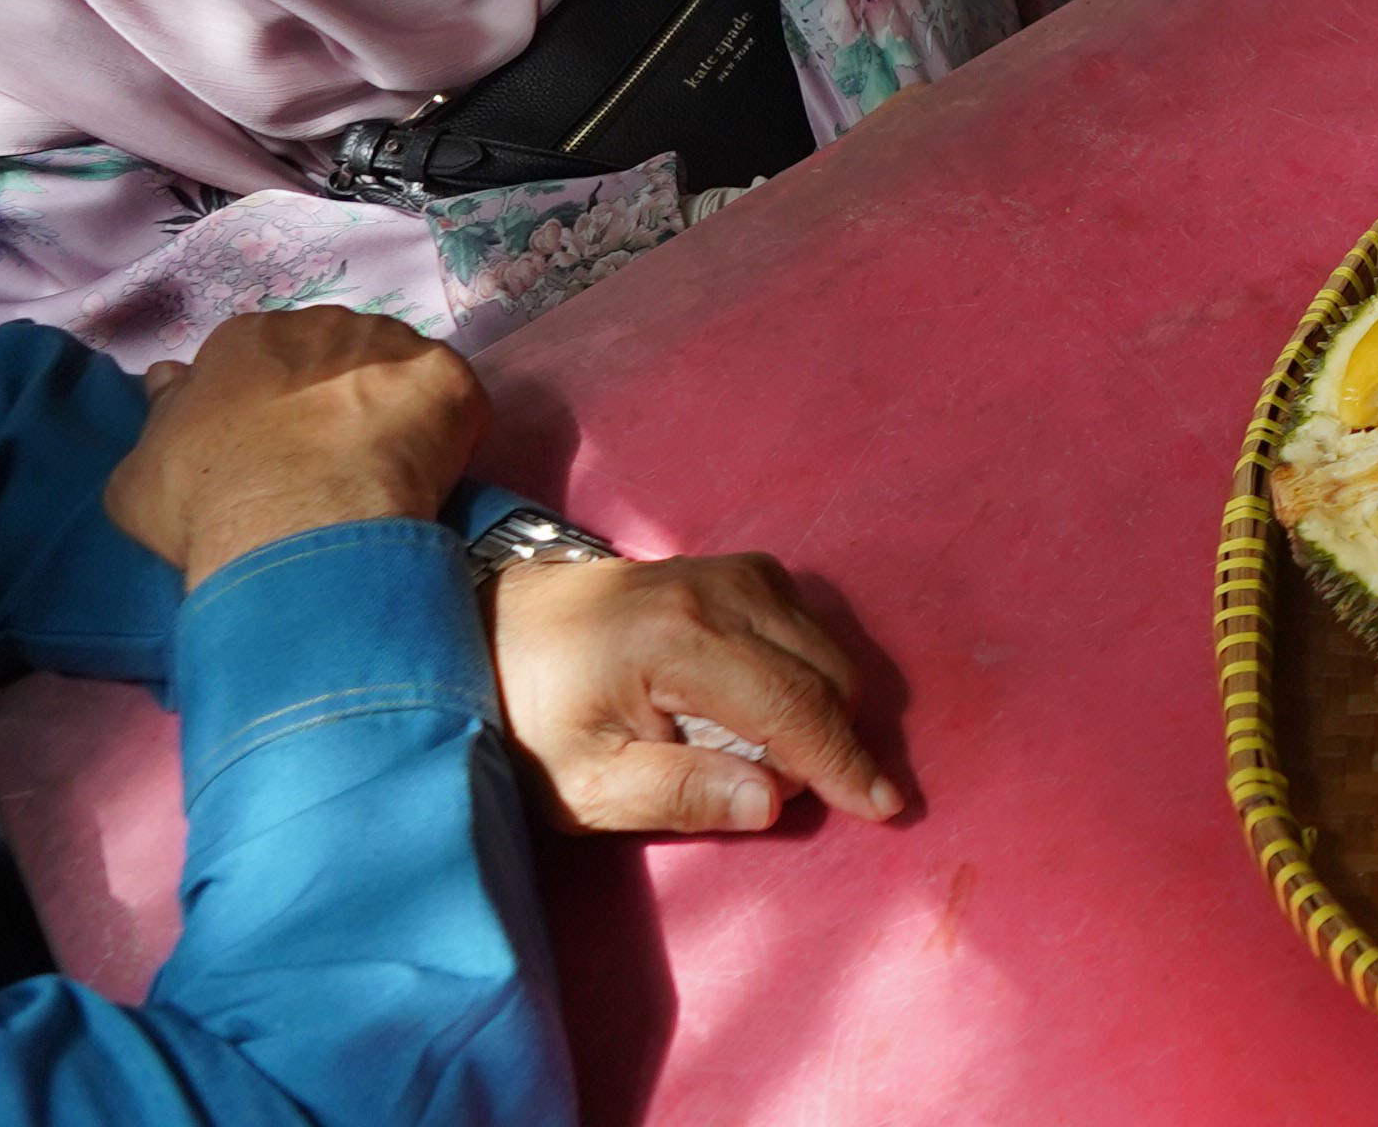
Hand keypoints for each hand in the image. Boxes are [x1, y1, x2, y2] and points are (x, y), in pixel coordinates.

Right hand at [102, 308, 482, 585]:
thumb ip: (160, 416)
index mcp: (246, 337)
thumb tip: (169, 376)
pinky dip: (440, 430)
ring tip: (377, 468)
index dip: (268, 404)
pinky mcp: (447, 377)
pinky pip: (447, 399)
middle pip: (331, 355)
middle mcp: (321, 322)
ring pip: (392, 370)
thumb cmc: (208, 505)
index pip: (259, 357)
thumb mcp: (141, 474)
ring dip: (388, 406)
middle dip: (331, 396)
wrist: (299, 530)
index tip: (271, 447)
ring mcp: (390, 344)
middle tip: (327, 459)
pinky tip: (422, 472)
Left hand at [486, 548, 906, 833]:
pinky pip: (807, 623)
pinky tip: (767, 709)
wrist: (489, 626)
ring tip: (776, 757)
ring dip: (826, 705)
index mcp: (682, 640)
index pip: (794, 706)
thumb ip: (676, 794)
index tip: (887, 808)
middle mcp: (722, 589)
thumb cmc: (528, 716)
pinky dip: (810, 671)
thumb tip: (774, 803)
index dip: (844, 763)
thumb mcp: (582, 783)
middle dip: (838, 739)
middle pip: (826, 671)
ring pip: (826, 644)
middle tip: (807, 796)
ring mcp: (733, 570)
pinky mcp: (736, 569)